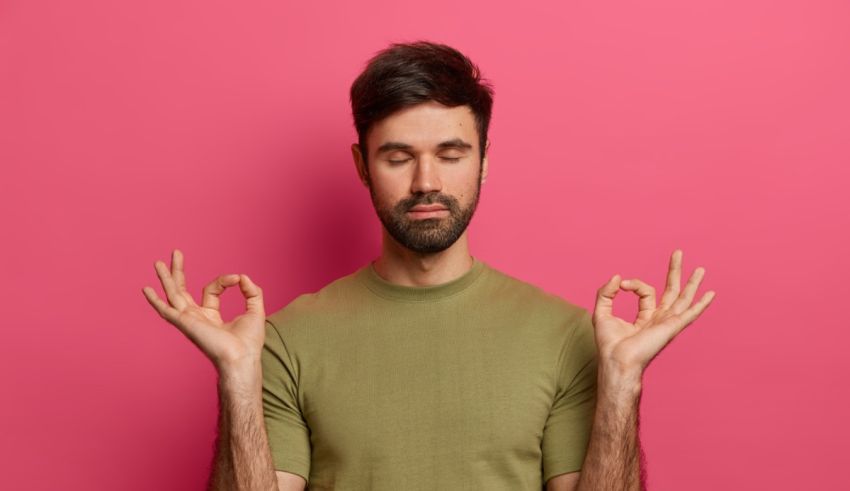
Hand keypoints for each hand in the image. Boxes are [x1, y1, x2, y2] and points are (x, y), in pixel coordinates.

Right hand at [141, 249, 265, 370]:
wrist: (242, 357)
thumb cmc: (249, 342)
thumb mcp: (255, 310)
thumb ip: (252, 291)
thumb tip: (243, 277)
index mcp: (210, 315)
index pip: (211, 289)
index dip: (224, 280)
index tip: (237, 279)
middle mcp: (196, 317)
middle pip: (183, 289)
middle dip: (179, 271)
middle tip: (175, 253)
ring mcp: (189, 320)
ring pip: (173, 294)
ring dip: (166, 278)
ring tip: (158, 262)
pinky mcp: (185, 323)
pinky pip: (166, 310)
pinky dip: (155, 300)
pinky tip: (146, 289)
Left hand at [592, 249, 715, 374]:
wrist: (616, 359)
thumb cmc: (609, 343)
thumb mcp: (602, 312)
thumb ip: (606, 292)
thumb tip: (617, 277)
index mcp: (646, 317)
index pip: (646, 291)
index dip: (634, 284)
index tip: (621, 284)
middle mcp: (659, 320)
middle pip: (671, 291)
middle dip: (675, 271)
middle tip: (678, 252)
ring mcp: (667, 323)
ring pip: (683, 298)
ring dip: (692, 283)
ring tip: (701, 269)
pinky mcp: (671, 327)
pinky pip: (690, 313)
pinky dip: (701, 304)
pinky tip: (711, 294)